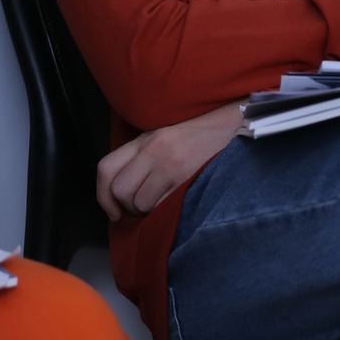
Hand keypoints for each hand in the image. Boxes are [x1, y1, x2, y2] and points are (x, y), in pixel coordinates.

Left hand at [96, 101, 243, 219]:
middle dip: (129, 207)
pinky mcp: (186, 178)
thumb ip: (141, 159)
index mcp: (144, 140)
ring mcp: (169, 164)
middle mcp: (153, 150)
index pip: (105, 168)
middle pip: (120, 191)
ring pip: (140, 203)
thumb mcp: (163, 138)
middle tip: (146, 206)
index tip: (114, 211)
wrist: (235, 128)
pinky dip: (167, 212)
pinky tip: (180, 200)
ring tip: (166, 200)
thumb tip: (121, 195)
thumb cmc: (198, 138)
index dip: (103, 196)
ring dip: (150, 210)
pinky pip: (162, 208)